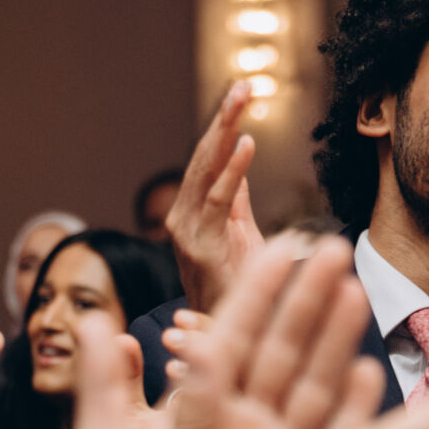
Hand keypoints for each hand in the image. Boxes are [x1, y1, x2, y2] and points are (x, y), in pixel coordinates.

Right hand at [165, 81, 264, 311]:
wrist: (229, 343)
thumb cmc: (236, 292)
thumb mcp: (240, 234)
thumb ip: (236, 196)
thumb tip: (240, 155)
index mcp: (194, 213)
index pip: (209, 159)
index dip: (224, 126)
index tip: (244, 92)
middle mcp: (183, 220)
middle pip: (204, 158)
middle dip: (224, 119)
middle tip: (245, 85)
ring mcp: (188, 233)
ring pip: (205, 171)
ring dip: (225, 132)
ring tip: (243, 99)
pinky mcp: (200, 248)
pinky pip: (218, 201)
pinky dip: (231, 171)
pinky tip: (245, 143)